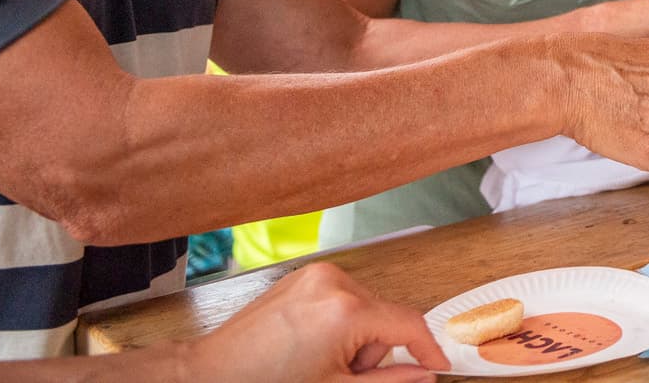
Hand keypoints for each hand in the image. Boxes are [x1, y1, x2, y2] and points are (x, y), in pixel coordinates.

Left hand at [175, 261, 449, 381]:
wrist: (211, 374)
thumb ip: (389, 382)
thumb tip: (424, 376)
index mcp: (345, 310)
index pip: (408, 324)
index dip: (428, 350)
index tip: (437, 368)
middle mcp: (335, 282)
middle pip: (385, 317)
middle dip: (372, 352)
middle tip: (340, 375)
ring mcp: (317, 275)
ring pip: (365, 308)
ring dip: (356, 338)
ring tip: (320, 361)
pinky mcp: (304, 276)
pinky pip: (342, 298)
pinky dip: (339, 323)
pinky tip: (312, 344)